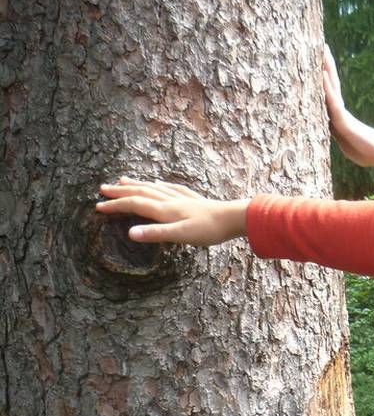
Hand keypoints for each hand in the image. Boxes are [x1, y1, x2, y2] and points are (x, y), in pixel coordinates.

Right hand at [96, 178, 249, 245]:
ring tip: (124, 180)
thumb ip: (156, 234)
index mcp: (165, 210)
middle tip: (103, 188)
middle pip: (142, 192)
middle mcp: (171, 200)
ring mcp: (183, 198)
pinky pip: (171, 188)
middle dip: (121, 191)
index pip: (135, 204)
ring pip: (155, 188)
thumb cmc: (209, 230)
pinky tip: (160, 184)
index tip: (97, 206)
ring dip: (137, 184)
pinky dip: (160, 185)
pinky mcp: (194, 199)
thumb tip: (130, 233)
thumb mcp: (181, 235)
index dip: (115, 205)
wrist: (235, 218)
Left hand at [323, 45, 373, 166]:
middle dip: (325, 63)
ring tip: (322, 51)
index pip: (329, 88)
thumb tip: (332, 128)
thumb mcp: (344, 139)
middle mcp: (339, 108)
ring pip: (331, 87)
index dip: (324, 72)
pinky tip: (323, 75)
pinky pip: (333, 102)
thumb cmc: (363, 149)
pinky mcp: (343, 121)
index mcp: (337, 111)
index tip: (320, 55)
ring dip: (326, 68)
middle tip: (321, 44)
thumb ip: (336, 130)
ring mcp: (341, 112)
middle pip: (331, 81)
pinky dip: (327, 89)